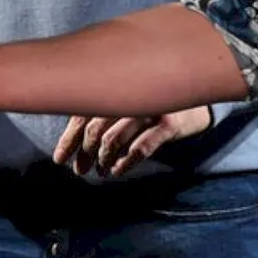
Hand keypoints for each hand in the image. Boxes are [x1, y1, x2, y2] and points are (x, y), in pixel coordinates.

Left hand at [53, 106, 212, 177]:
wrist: (198, 94)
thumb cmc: (152, 101)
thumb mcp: (125, 101)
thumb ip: (99, 114)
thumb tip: (70, 149)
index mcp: (114, 86)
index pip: (81, 114)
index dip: (68, 140)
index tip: (60, 160)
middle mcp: (129, 94)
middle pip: (95, 128)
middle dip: (84, 153)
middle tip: (80, 171)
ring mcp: (149, 107)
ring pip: (114, 138)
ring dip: (103, 159)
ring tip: (101, 172)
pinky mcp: (169, 124)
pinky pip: (141, 147)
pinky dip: (126, 162)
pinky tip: (119, 171)